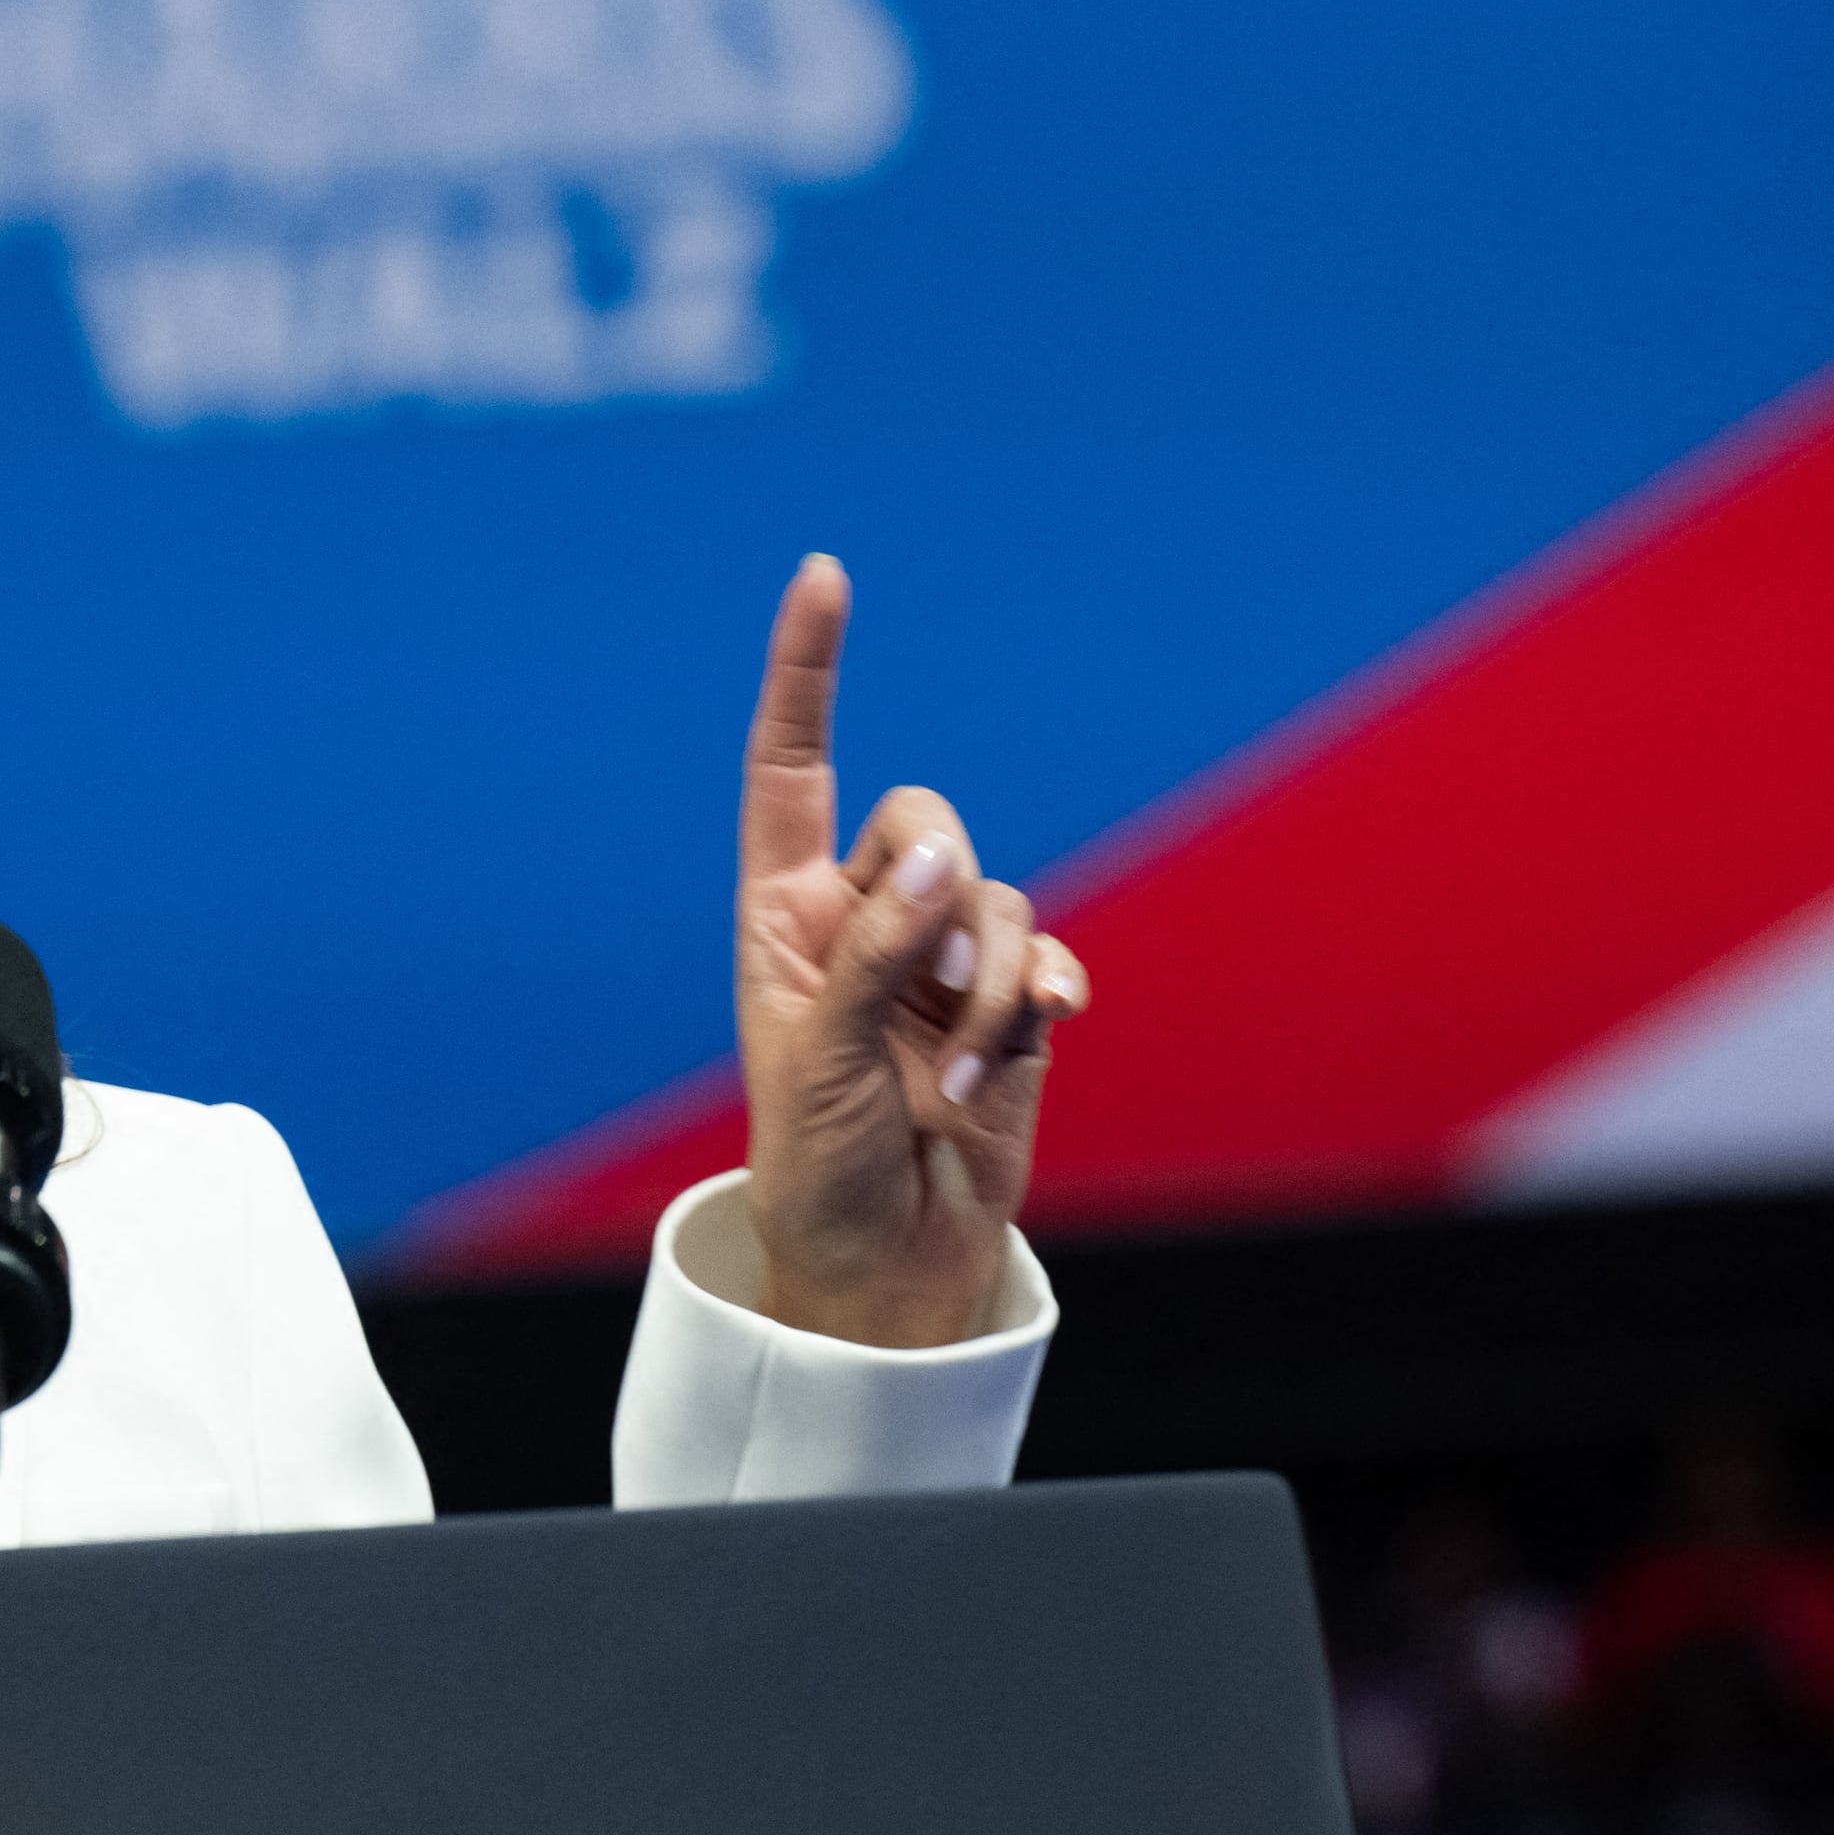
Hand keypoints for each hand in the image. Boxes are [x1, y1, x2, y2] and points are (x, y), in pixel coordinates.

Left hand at [732, 554, 1086, 1347]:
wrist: (889, 1259)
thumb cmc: (820, 1166)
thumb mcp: (819, 1059)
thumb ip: (878, 954)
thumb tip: (943, 862)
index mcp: (786, 916)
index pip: (793, 770)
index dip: (808, 674)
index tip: (825, 575)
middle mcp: (865, 920)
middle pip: (927, 821)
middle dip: (942, 896)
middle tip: (924, 999)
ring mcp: (942, 959)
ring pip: (998, 896)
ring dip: (986, 992)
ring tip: (949, 1087)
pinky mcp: (1012, 1005)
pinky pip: (1047, 956)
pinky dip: (1042, 998)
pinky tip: (1036, 1040)